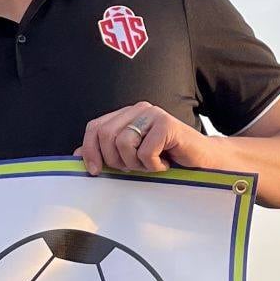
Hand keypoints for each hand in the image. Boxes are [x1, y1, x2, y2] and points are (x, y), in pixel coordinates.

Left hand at [73, 102, 208, 174]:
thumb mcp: (131, 158)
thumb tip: (75, 155)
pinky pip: (145, 151)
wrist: (204, 163)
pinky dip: (154, 165)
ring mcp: (153, 114)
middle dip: (115, 160)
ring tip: (152, 164)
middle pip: (106, 135)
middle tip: (134, 168)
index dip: (89, 150)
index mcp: (126, 115)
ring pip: (123, 143)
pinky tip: (166, 162)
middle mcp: (138, 110)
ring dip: (136, 164)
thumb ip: (106, 153)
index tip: (95, 171)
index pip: (95, 127)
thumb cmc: (168, 160)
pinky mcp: (168, 124)